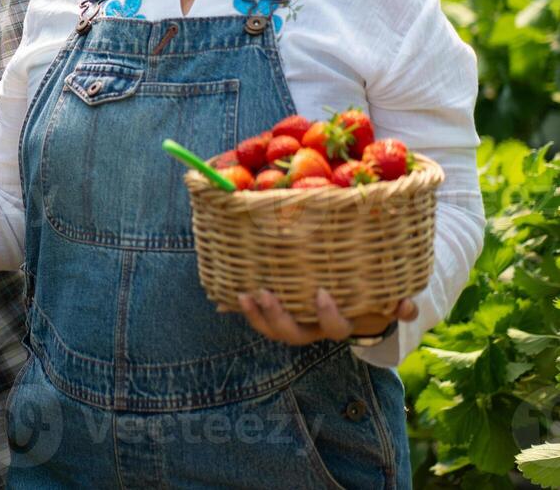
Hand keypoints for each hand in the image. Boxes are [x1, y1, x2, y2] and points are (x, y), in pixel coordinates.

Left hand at [238, 288, 417, 345]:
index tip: (321, 294)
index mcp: (339, 325)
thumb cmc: (372, 299)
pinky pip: (259, 317)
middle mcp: (313, 329)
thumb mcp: (387, 301)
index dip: (327, 315)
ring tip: (243, 295)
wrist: (358, 305)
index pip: (334, 328)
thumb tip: (406, 306)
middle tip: (266, 294)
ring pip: (273, 330)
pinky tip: (223, 299)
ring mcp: (295, 323)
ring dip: (256, 316)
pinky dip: (241, 311)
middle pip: (293, 335)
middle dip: (278, 318)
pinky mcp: (279, 314)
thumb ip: (400, 305)